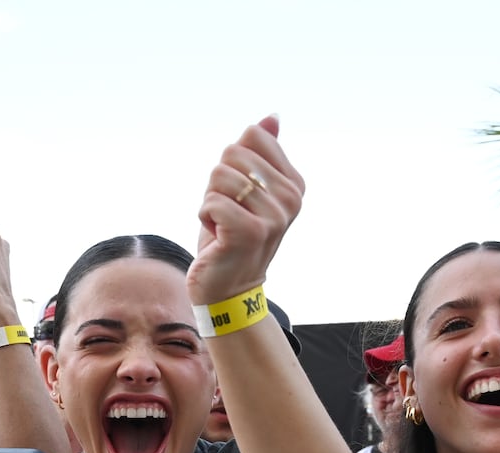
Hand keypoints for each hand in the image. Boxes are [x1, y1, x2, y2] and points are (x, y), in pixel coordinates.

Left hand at [189, 115, 305, 305]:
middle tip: (228, 213)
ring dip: (210, 201)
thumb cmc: (232, 234)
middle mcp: (291, 198)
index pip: (252, 135)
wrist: (228, 288)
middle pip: (233, 152)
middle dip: (218, 182)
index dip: (233, 162)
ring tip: (223, 226)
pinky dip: (204, 217)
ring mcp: (274, 216)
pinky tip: (217, 237)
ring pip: (219, 176)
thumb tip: (272, 117)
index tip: (240, 195)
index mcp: (294, 183)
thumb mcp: (247, 190)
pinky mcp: (250, 231)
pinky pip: (211, 200)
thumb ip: (261, 153)